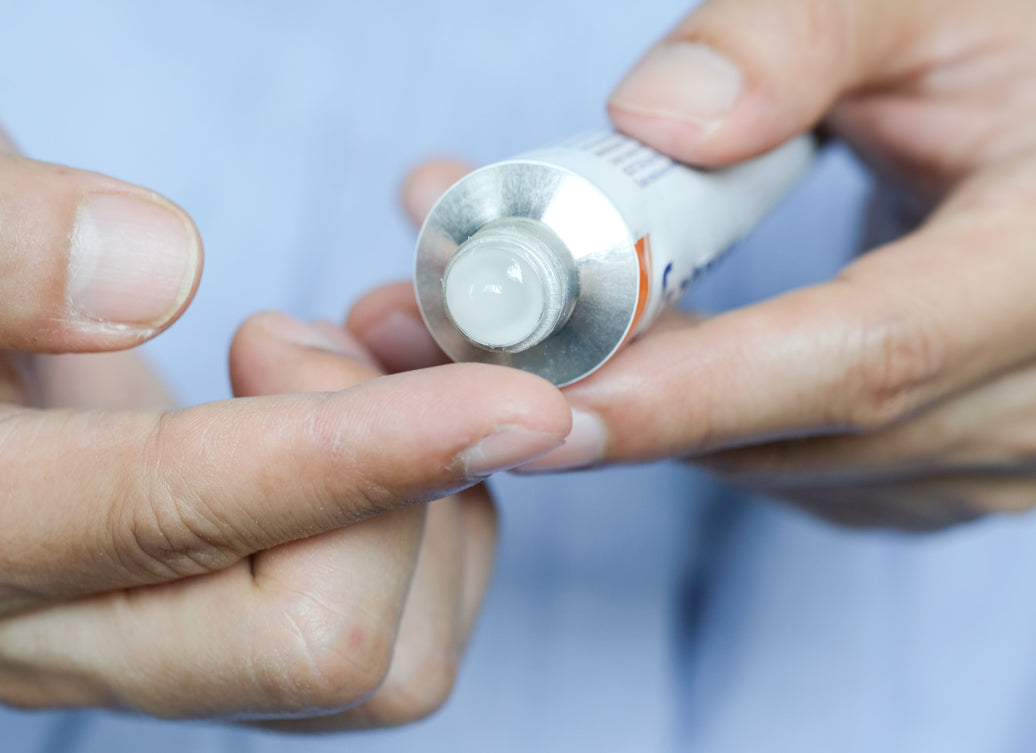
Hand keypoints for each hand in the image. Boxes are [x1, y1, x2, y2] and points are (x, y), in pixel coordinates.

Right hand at [0, 131, 569, 720]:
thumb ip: (5, 244)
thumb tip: (157, 269)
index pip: (186, 509)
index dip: (364, 449)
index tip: (521, 402)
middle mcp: (70, 635)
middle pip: (316, 648)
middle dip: (395, 480)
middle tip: (326, 341)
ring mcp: (160, 655)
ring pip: (378, 671)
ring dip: (430, 513)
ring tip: (351, 381)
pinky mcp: (228, 643)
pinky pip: (392, 649)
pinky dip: (433, 536)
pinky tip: (377, 441)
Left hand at [351, 0, 1035, 530]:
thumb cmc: (1012, 53)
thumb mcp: (922, 3)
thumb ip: (795, 41)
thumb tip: (657, 123)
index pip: (859, 358)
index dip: (689, 389)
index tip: (532, 395)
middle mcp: (1028, 401)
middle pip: (779, 431)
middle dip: (600, 393)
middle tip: (442, 320)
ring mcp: (983, 457)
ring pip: (761, 462)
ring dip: (622, 401)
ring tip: (498, 313)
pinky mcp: (933, 470)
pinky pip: (779, 465)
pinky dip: (681, 413)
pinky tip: (619, 348)